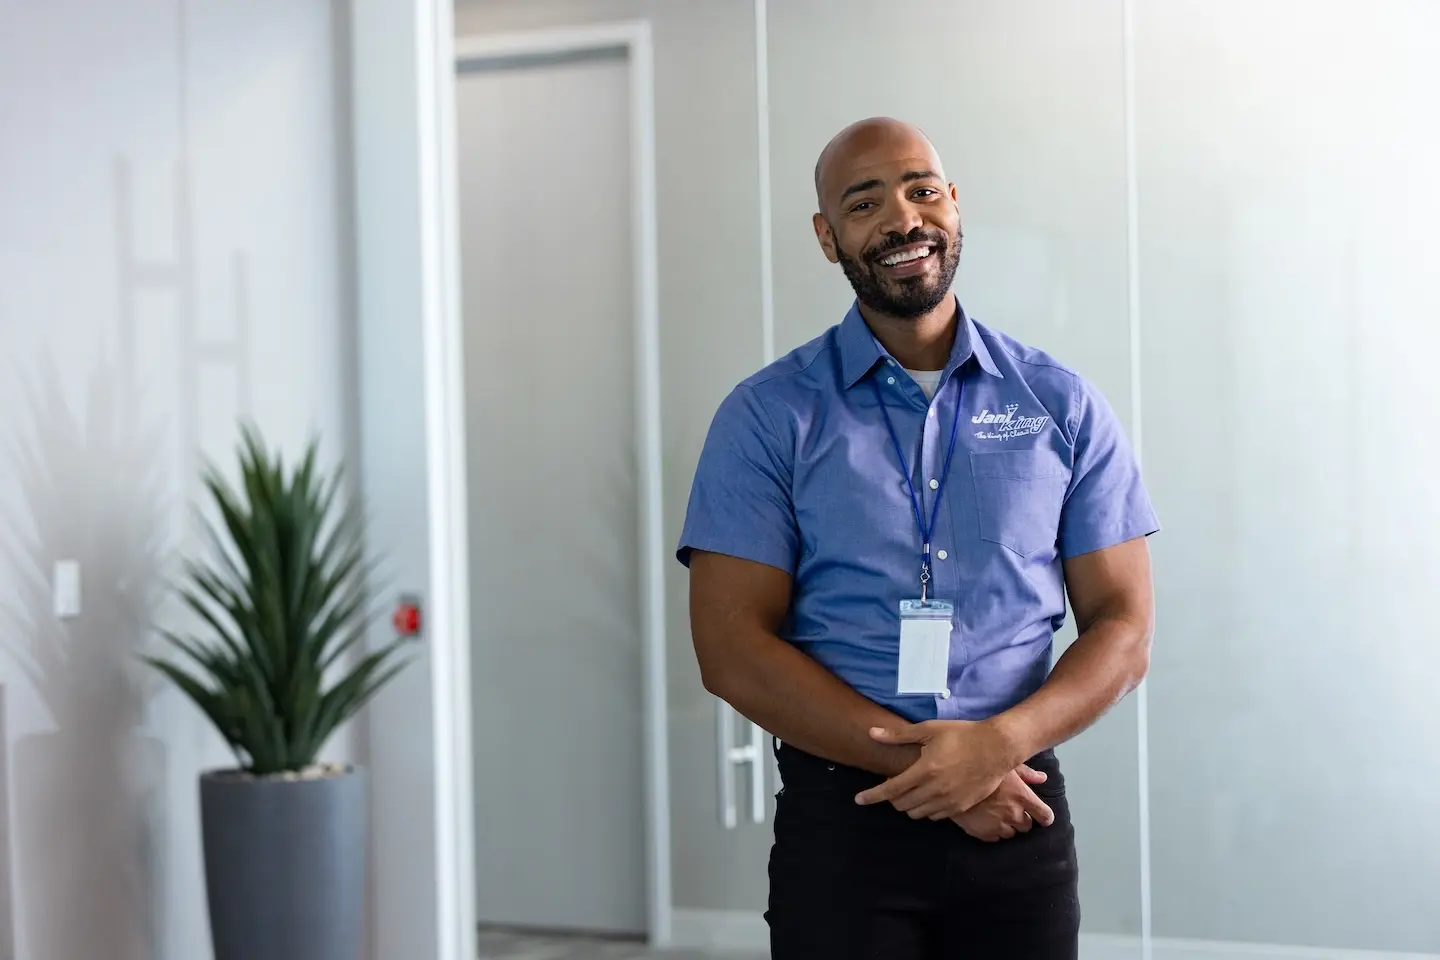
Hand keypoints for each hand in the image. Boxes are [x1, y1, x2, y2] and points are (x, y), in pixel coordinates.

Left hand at [853, 719, 1019, 819]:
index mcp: (924, 770)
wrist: (997, 748)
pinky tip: (930, 796)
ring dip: (909, 805)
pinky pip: (935, 816)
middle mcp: (934, 789)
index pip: (890, 789)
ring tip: (911, 791)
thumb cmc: (962, 735)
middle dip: (892, 798)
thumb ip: (899, 735)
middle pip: (902, 805)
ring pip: (918, 814)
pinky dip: (927, 809)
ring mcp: (949, 801)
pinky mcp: (961, 807)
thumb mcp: (929, 730)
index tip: (858, 800)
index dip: (872, 796)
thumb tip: (872, 733)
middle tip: (893, 787)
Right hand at [951, 765, 1054, 840]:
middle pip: (1028, 826)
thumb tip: (1042, 778)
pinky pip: (995, 838)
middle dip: (1023, 819)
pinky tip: (987, 820)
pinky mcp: (983, 833)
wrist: (951, 779)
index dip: (1044, 816)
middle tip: (1013, 809)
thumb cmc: (981, 766)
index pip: (1045, 816)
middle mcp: (1014, 814)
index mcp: (1023, 797)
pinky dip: (994, 831)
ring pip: (1011, 833)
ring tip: (998, 815)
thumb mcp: (1005, 764)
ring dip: (1008, 826)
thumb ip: (1026, 773)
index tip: (1041, 815)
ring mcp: (998, 825)